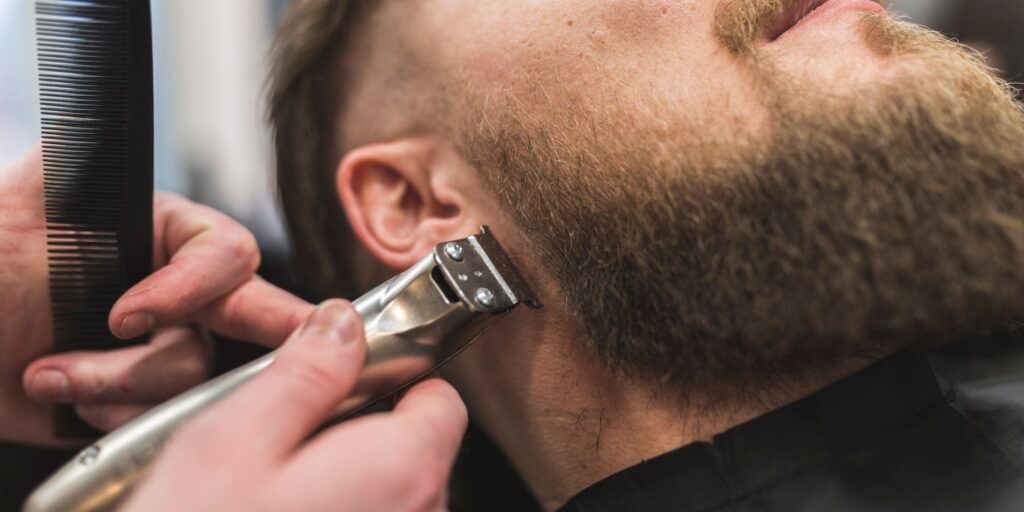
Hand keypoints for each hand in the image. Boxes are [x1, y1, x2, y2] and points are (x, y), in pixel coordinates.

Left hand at [0, 145, 313, 445]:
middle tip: (305, 347)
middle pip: (253, 310)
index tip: (124, 316)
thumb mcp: (28, 195)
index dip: (190, 288)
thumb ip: (82, 156)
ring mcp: (158, 349)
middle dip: (284, 328)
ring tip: (49, 373)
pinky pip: (163, 418)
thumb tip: (107, 102)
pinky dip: (113, 417)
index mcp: (162, 234)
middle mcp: (175, 292)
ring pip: (193, 375)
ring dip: (116, 382)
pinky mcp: (136, 402)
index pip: (226, 253)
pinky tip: (65, 399)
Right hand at [123, 300, 467, 511]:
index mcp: (400, 469)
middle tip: (289, 436)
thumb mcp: (235, 439)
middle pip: (416, 446)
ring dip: (343, 477)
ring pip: (389, 491)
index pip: (440, 397)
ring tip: (274, 490)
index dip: (395, 375)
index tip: (348, 375)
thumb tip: (342, 324)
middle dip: (361, 428)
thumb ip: (305, 373)